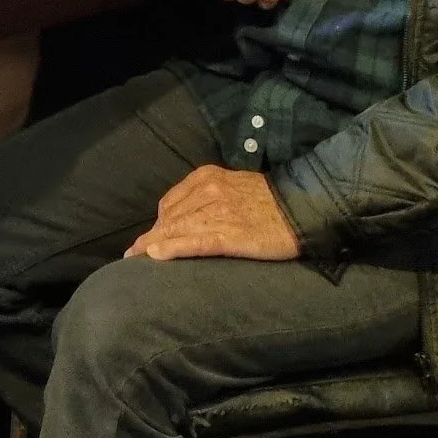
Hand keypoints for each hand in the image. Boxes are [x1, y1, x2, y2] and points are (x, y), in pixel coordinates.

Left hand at [125, 165, 300, 261]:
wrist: (303, 207)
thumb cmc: (270, 200)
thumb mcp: (233, 186)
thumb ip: (208, 196)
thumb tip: (184, 216)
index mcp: (206, 177)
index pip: (171, 203)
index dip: (157, 224)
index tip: (145, 239)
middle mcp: (208, 190)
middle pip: (169, 218)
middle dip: (150, 237)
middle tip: (133, 255)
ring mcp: (218, 212)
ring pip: (176, 229)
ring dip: (153, 245)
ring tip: (136, 260)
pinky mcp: (230, 234)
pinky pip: (194, 242)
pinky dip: (172, 248)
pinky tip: (155, 256)